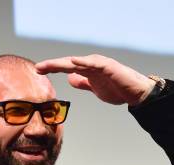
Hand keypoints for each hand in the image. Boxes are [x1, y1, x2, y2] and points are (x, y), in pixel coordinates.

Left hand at [35, 54, 155, 105]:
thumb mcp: (95, 88)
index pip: (66, 68)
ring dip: (63, 63)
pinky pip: (94, 63)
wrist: (135, 93)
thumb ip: (83, 83)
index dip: (52, 68)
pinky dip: (84, 62)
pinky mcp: (109, 67)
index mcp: (87, 70)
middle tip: (38, 67)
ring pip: (78, 62)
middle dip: (53, 65)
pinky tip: (73, 62)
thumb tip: (70, 79)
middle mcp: (91, 64)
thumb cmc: (117, 89)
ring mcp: (100, 64)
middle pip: (68, 63)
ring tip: (50, 65)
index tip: (38, 70)